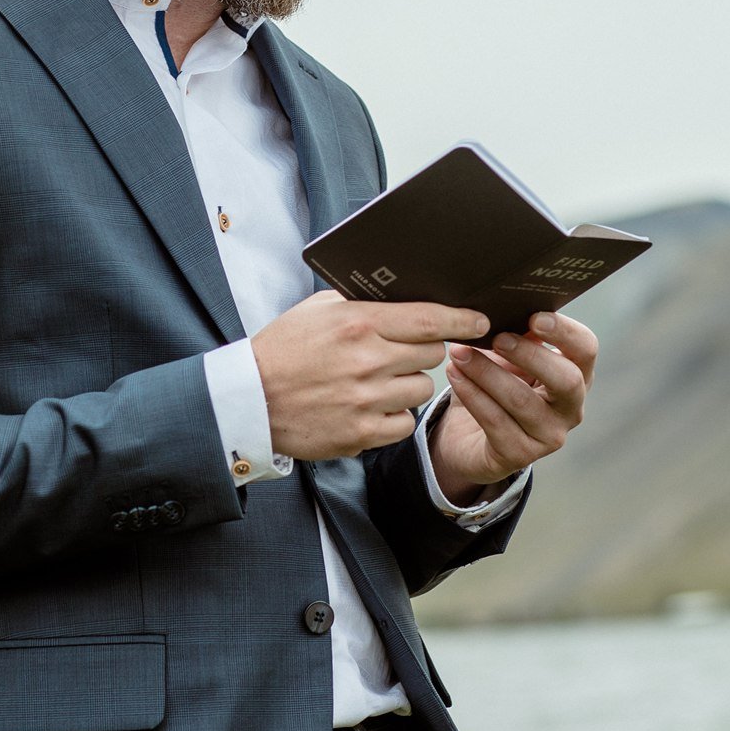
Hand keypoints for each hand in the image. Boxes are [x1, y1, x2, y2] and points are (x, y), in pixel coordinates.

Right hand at [251, 290, 490, 460]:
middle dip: (423, 351)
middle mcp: (367, 360)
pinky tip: (372, 407)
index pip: (428, 319)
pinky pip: (405, 423)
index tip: (479, 320)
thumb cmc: (283, 349)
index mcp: (358, 323)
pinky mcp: (360, 433)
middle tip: (398, 352)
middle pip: (431, 354)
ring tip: (379, 381)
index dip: (461, 319)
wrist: (250, 399)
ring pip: (422, 389)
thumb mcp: (318, 310)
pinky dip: (395, 416)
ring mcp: (365, 400)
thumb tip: (406, 296)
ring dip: (409, 384)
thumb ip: (362, 302)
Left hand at [432, 312, 597, 499]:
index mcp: (575, 375)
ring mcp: (549, 436)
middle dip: (530, 355)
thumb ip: (515, 334)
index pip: (586, 350)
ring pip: (522, 401)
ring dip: (487, 373)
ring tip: (459, 353)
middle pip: (565, 380)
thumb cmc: (496, 384)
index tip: (535, 316)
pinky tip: (455, 376)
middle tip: (497, 336)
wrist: (469, 435)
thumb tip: (504, 304)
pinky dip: (472, 395)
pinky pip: (495, 421)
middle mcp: (570, 408)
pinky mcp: (520, 455)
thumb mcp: (508, 357)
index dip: (565, 332)